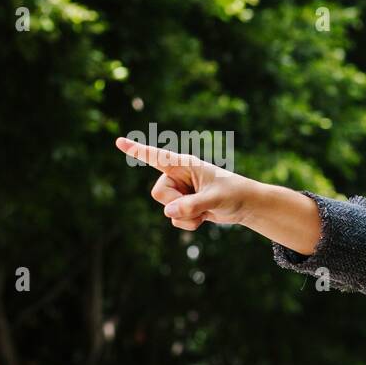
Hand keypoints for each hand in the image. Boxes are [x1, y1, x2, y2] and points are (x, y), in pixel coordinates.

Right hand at [116, 136, 255, 230]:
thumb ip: (192, 205)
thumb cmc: (234, 193)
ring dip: (187, 215)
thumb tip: (169, 212)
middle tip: (200, 201)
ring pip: (167, 209)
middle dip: (177, 202)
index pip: (156, 156)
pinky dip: (190, 223)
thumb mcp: (215, 198)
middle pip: (158, 193)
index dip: (137, 150)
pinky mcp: (183, 206)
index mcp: (184, 164)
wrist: (246, 205)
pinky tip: (205, 216)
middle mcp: (178, 176)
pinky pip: (175, 219)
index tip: (119, 141)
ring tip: (206, 209)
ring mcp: (180, 192)